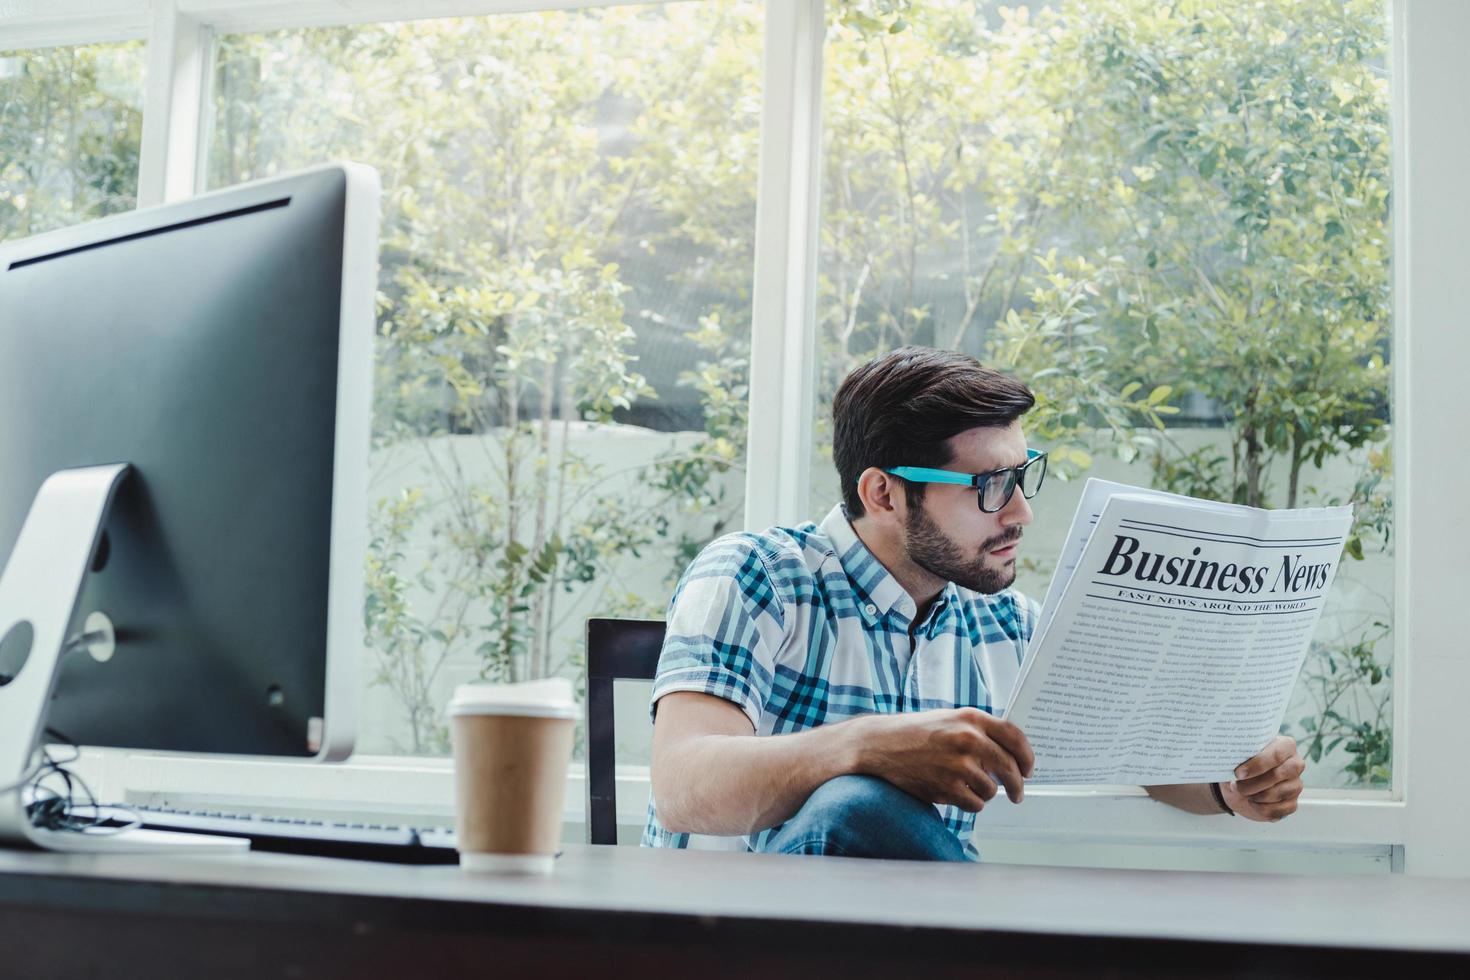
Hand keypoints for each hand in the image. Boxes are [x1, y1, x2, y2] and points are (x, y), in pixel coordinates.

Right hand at [853, 707, 1032, 812]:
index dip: (1027, 756)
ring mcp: (957, 764)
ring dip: (985, 793)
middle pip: (1010, 767)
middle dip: (1018, 785)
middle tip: (1017, 794)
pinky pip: (975, 804)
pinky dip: (970, 803)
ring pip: (991, 790)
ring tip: (966, 786)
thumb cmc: (914, 733)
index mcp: (971, 718)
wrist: (879, 744)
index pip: (1015, 737)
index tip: (1029, 770)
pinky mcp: (946, 786)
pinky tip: (956, 793)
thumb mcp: (949, 720)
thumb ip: (978, 732)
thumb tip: (1009, 756)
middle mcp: (968, 739)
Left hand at [1220, 735, 1305, 821]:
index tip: (1238, 773)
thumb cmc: (1241, 766)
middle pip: (1277, 775)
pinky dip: (1260, 808)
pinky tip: (1252, 802)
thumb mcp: (1238, 757)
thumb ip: (1239, 756)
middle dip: (1253, 783)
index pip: (1276, 754)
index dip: (1257, 765)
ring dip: (1255, 796)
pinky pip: (1277, 810)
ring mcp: (1296, 785)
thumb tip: (1231, 760)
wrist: (1239, 786)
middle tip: (1236, 786)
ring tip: (1243, 792)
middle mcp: (1295, 764)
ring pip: (1277, 794)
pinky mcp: (1292, 803)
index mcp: (1285, 746)